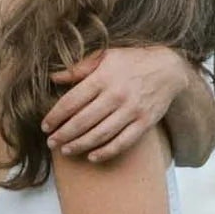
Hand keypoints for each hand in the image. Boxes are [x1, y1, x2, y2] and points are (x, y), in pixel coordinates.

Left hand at [43, 42, 193, 163]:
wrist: (169, 68)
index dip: (55, 116)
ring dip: (80, 145)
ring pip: (100, 134)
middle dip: (63, 134)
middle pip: (82, 121)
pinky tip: (92, 157)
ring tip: (66, 150)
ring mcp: (131, 110)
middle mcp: (116, 95)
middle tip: (51, 142)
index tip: (45, 126)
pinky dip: (106, 152)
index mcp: (103, 77)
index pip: (72, 101)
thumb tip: (54, 76)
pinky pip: (122, 142)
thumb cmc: (133, 61)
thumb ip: (79, 68)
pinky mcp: (144, 122)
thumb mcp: (105, 56)